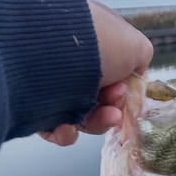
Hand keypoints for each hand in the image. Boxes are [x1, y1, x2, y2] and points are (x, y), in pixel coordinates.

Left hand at [38, 0, 152, 145]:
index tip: (126, 90)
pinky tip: (68, 126)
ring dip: (98, 122)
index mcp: (91, 43)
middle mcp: (69, 62)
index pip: (110, 72)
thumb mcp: (134, 45)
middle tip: (114, 106)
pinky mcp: (34, 106)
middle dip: (112, 106)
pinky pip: (55, 127)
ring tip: (104, 117)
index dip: (123, 87)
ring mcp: (51, 85)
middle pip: (98, 98)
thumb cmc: (98, 42)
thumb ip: (141, 58)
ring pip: (80, 116)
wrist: (50, 50)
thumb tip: (134, 72)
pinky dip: (66, 132)